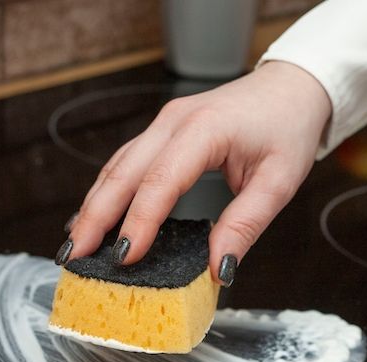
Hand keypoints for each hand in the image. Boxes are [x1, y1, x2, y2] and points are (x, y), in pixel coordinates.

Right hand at [59, 61, 331, 285]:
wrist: (292, 87)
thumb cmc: (288, 127)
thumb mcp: (279, 182)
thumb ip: (245, 225)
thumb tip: (219, 269)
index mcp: (205, 129)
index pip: (161, 181)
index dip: (139, 222)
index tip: (125, 258)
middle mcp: (175, 121)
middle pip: (124, 172)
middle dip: (95, 217)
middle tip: (74, 257)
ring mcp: (164, 123)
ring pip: (118, 166)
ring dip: (95, 206)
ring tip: (76, 245)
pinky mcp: (162, 131)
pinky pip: (127, 163)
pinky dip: (108, 192)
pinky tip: (95, 217)